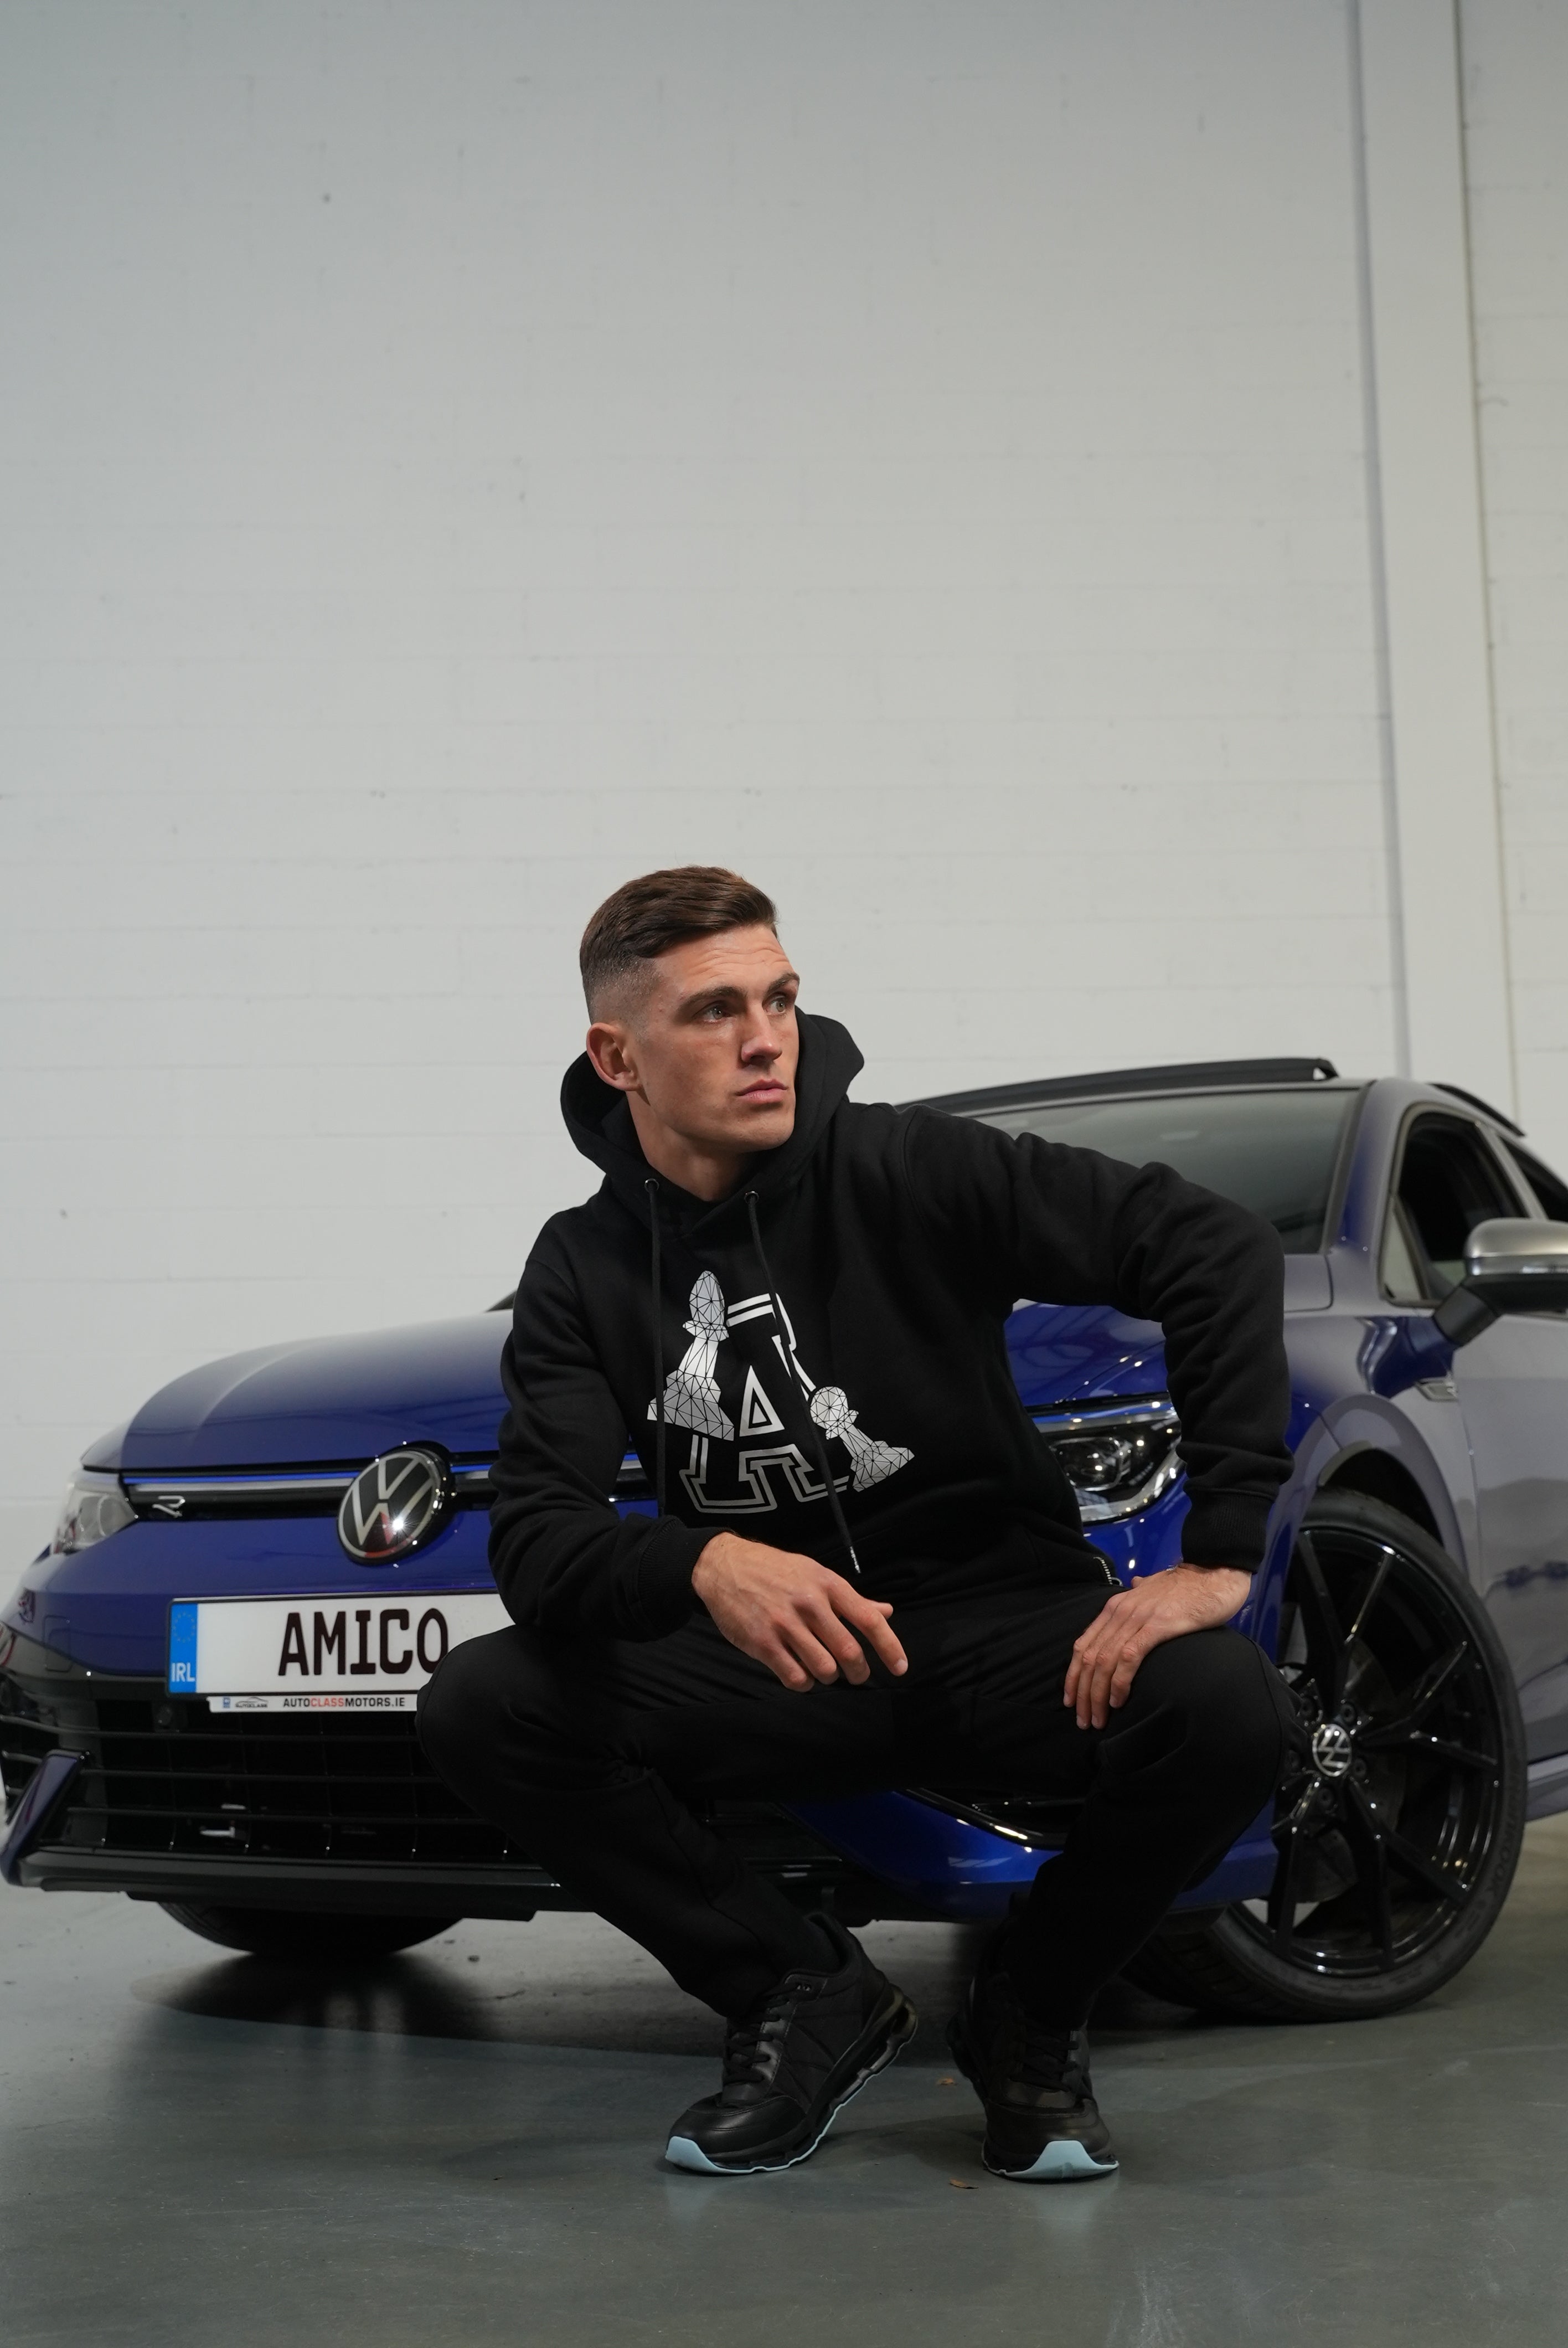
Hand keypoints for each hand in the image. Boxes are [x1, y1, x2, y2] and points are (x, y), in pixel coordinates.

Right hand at [692, 1531, 907, 1692]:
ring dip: (828, 1677)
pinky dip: (803, 1683)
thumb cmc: (773, 1569)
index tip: (900, 1668)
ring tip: (822, 1670)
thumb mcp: (814, 1574)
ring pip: (824, 1669)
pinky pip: (795, 1678)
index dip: (890, 1647)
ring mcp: (784, 1624)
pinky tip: (799, 1673)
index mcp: (827, 1584)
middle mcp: (809, 1603)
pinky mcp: (762, 1643)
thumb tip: (886, 1611)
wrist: (723, 1566)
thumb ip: (851, 1598)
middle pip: (848, 1652)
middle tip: (857, 1676)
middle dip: (859, 1672)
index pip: (869, 1620)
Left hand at [1064, 1564, 1251, 1729]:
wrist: (1214, 1572)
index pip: (1083, 1645)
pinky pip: (1129, 1658)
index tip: (1070, 1701)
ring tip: (1098, 1719)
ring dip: (1097, 1695)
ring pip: (1104, 1661)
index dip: (1073, 1676)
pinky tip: (1118, 1700)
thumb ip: (1140, 1592)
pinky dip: (1119, 1682)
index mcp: (1115, 1607)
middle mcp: (1119, 1612)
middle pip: (1089, 1658)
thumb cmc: (1187, 1586)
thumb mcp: (1154, 1588)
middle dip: (1082, 1694)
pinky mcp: (1157, 1626)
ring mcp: (1137, 1618)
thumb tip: (1135, 1584)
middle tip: (1083, 1720)